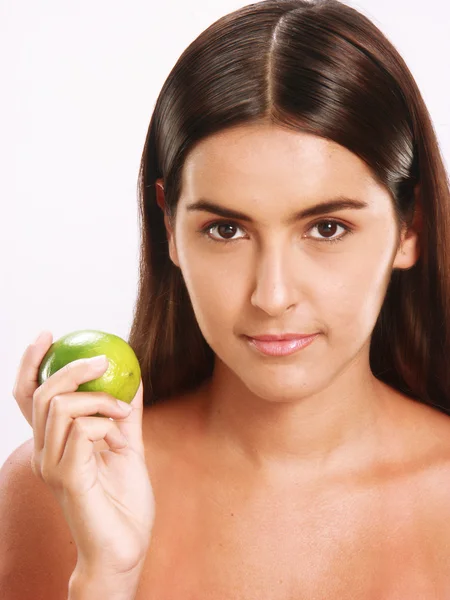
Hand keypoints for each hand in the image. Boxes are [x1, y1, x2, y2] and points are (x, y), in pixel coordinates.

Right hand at [12, 331, 154, 575]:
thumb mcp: (128, 446)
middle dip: (73, 367)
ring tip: (121, 412)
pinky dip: (103, 422)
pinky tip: (117, 436)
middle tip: (102, 359)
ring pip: (60, 407)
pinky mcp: (66, 477)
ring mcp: (51, 466)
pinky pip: (80, 430)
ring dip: (99, 399)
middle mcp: (43, 452)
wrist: (125, 548)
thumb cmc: (123, 502)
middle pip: (42, 394)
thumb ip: (126, 413)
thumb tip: (133, 377)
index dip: (32, 364)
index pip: (30, 397)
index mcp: (53, 443)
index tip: (50, 335)